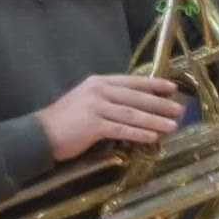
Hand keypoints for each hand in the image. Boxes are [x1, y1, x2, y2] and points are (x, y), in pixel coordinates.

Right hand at [36, 74, 182, 161]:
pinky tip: (153, 137)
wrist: (38, 134)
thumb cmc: (65, 120)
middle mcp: (99, 91)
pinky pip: (122, 129)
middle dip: (160, 104)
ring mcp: (95, 107)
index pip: (132, 82)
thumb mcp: (86, 100)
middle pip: (136, 98)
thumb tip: (137, 106)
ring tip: (173, 125)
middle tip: (180, 110)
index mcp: (98, 82)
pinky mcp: (93, 125)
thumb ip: (108, 99)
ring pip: (133, 114)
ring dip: (155, 120)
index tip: (172, 88)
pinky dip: (139, 133)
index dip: (154, 85)